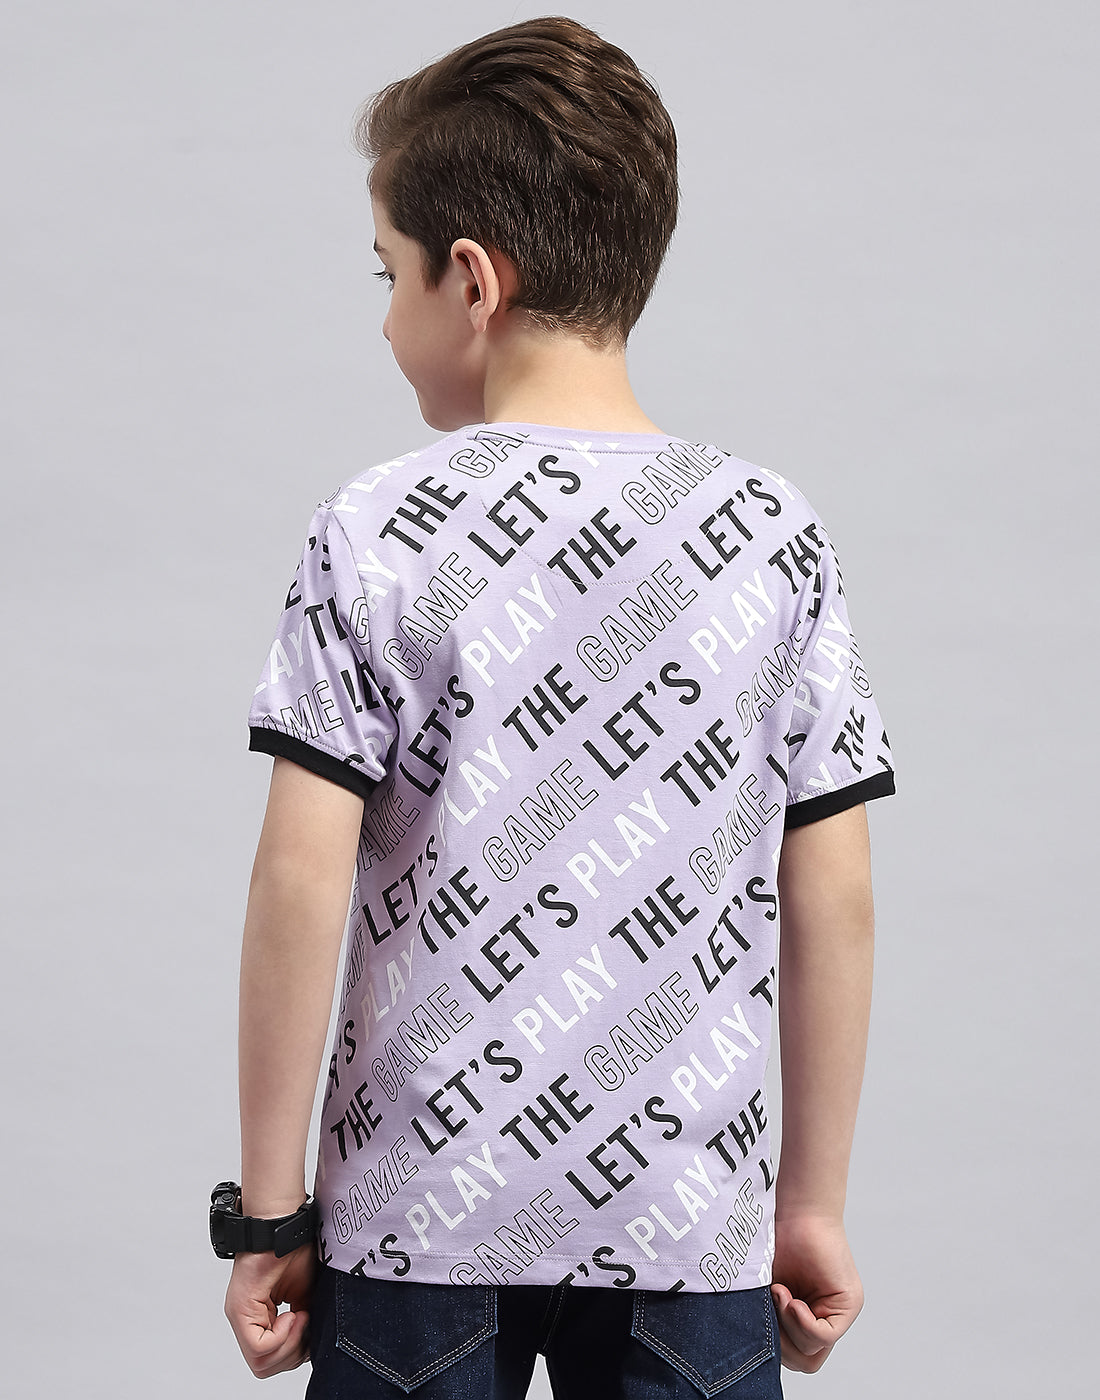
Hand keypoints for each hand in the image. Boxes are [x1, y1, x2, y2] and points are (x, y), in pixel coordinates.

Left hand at [224, 1242, 316, 1377]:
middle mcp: (244, 1321)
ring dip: (290, 1344)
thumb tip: (311, 1346)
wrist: (283, 1224)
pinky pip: (259, 1346)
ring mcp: (239, 1316)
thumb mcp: (305, 1294)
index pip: (271, 1358)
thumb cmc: (293, 1250)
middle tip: (305, 1322)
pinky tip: (293, 1313)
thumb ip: (304, 1322)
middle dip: (293, 1352)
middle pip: (265, 1366)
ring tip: (300, 1315)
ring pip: (260, 1362)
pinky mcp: (240, 1309)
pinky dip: (282, 1336)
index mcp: (257, 1318)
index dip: (295, 1350)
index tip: (309, 1322)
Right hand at [768, 1214, 863, 1372]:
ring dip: (790, 1327)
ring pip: (813, 1352)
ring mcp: (839, 1313)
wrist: (794, 1210)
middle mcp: (825, 1319)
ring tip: (780, 1293)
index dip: (775, 1345)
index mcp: (804, 1318)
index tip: (760, 1314)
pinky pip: (825, 1335)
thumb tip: (762, 1352)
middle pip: (805, 1362)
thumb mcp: (765, 1291)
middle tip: (770, 1309)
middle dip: (782, 1344)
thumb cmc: (774, 1242)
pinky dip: (802, 1322)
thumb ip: (768, 1318)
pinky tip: (790, 1298)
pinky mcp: (849, 1303)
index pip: (794, 1358)